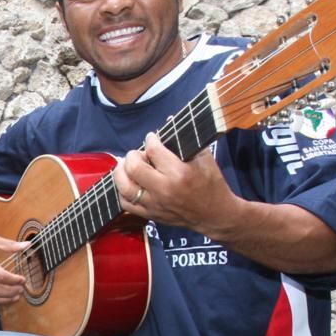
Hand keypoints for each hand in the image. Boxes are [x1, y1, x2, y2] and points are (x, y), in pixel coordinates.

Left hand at [113, 132, 241, 232]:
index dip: (150, 139)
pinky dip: (122, 192)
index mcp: (179, 173)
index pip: (153, 150)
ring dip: (121, 173)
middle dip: (132, 155)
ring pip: (124, 187)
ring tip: (127, 166)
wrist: (215, 214)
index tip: (152, 138)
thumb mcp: (204, 158)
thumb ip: (185, 139)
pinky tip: (129, 183)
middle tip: (138, 153)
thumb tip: (169, 120)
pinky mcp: (151, 215)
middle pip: (134, 168)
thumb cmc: (211, 184)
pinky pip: (126, 204)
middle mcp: (164, 189)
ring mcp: (156, 204)